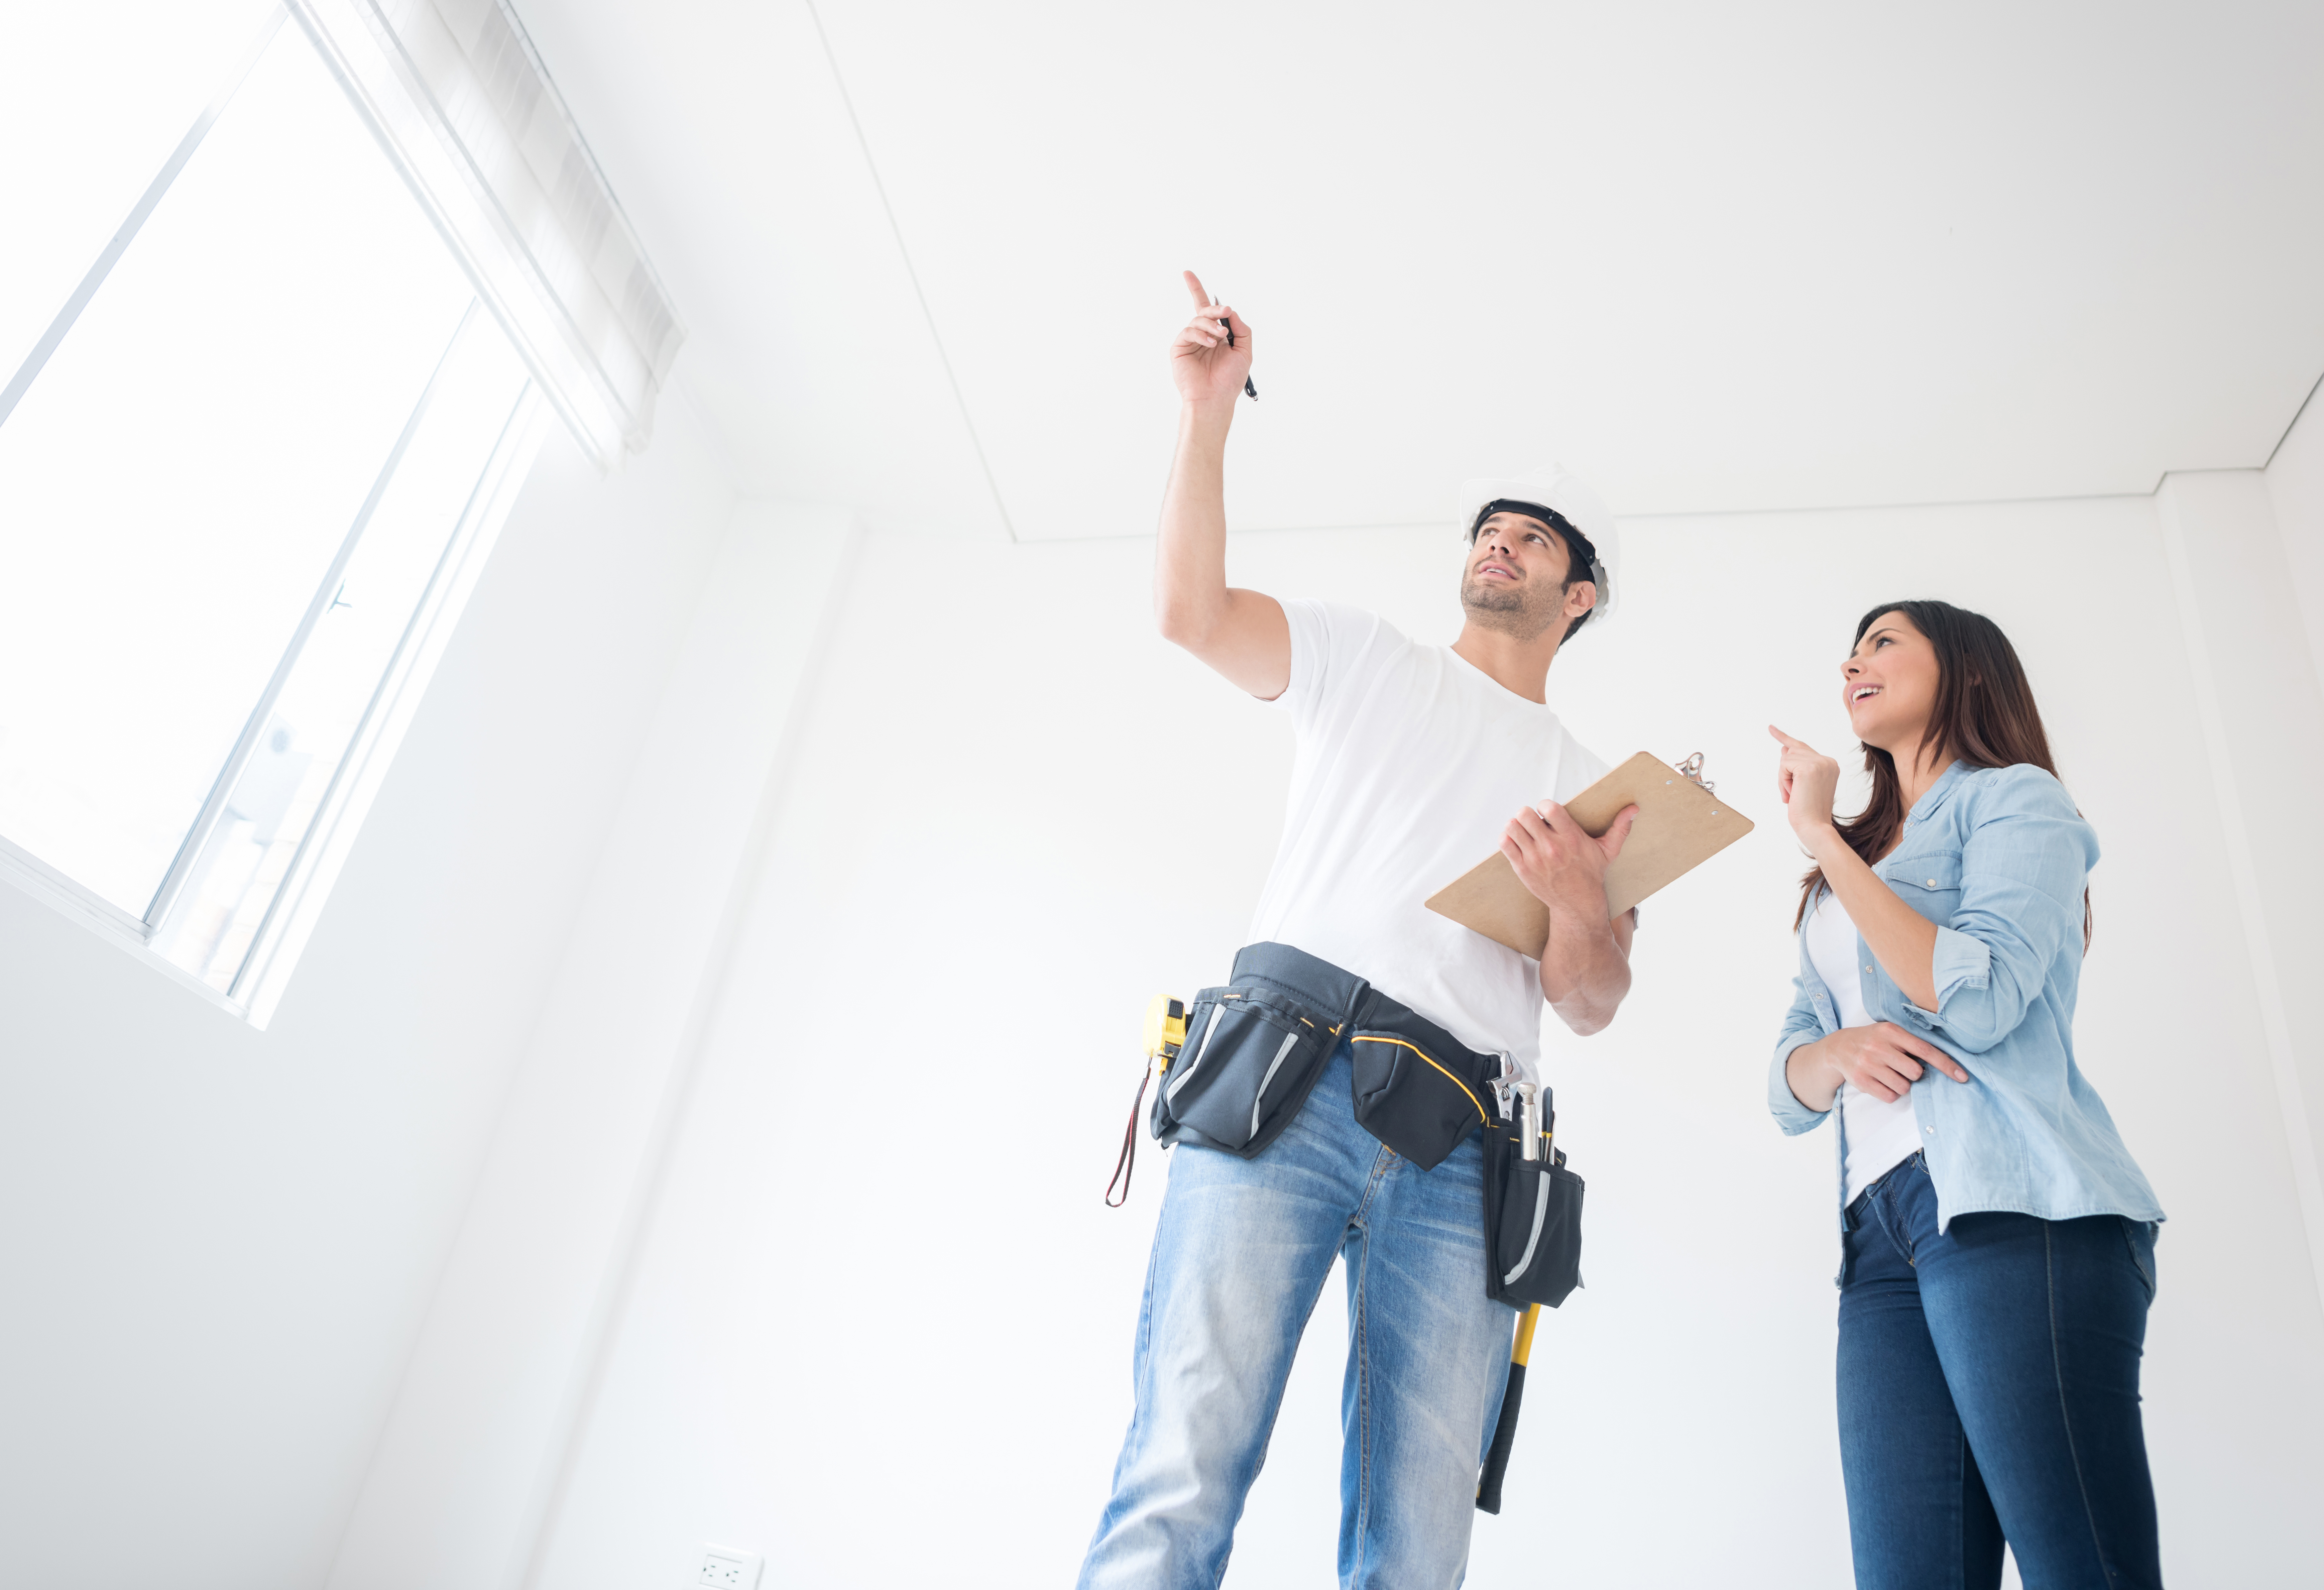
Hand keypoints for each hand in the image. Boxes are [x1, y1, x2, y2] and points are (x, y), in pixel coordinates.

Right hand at [1171, 270, 1251, 405]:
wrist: (1215, 399)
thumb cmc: (1229, 380)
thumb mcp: (1245, 351)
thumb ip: (1242, 329)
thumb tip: (1232, 312)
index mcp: (1216, 335)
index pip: (1208, 310)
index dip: (1196, 289)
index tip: (1187, 273)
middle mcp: (1202, 335)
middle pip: (1202, 309)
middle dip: (1215, 308)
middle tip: (1225, 311)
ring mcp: (1189, 341)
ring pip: (1197, 319)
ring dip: (1211, 324)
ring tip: (1221, 337)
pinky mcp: (1179, 348)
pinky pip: (1188, 331)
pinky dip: (1201, 334)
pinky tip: (1210, 343)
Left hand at [1501, 800, 1637, 920]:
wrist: (1578, 904)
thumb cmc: (1592, 874)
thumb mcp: (1608, 851)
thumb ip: (1620, 828)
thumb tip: (1634, 808)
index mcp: (1571, 839)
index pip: (1548, 808)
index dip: (1545, 806)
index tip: (1548, 812)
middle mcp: (1551, 848)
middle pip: (1524, 814)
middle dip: (1528, 814)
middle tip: (1534, 821)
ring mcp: (1534, 859)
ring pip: (1512, 827)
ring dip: (1517, 825)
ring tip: (1525, 831)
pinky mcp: (1522, 869)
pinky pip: (1505, 844)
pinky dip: (1508, 839)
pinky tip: (1518, 841)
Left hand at [1769, 725, 1841, 848]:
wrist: (1814, 826)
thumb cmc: (1808, 810)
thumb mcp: (1801, 784)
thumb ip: (1796, 765)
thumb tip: (1784, 748)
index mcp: (1829, 765)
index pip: (1803, 747)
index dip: (1784, 738)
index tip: (1770, 728)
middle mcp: (1828, 761)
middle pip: (1791, 753)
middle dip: (1785, 774)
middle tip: (1793, 793)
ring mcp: (1820, 762)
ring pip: (1786, 759)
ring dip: (1784, 778)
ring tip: (1795, 794)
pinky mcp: (1810, 767)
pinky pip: (1784, 765)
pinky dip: (1783, 780)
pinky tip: (1793, 792)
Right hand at [1808, 1022, 1970, 1102]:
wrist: (1837, 1047)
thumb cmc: (1872, 1040)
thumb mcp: (1889, 1033)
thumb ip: (1911, 1043)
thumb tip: (1943, 1060)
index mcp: (1890, 1032)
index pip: (1925, 1049)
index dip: (1946, 1064)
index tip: (1962, 1076)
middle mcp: (1879, 1047)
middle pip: (1915, 1072)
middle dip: (1913, 1074)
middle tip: (1901, 1068)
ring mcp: (1868, 1064)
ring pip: (1903, 1087)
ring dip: (1901, 1085)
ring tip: (1888, 1074)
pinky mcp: (1861, 1081)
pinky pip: (1889, 1096)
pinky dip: (1889, 1093)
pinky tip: (1880, 1082)